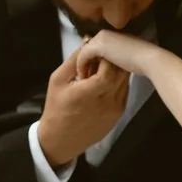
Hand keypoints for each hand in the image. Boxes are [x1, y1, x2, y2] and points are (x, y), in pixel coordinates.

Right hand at [38, 49, 128, 168]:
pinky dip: (117, 84)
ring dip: (116, 72)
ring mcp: (115, 110)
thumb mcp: (57, 80)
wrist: (60, 140)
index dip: (106, 57)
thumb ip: (73, 60)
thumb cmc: (56, 109)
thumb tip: (87, 41)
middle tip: (102, 57)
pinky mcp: (118, 116)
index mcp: (90, 92)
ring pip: (125, 82)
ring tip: (102, 69)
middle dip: (113, 61)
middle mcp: (107, 102)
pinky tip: (105, 83)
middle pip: (121, 73)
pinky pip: (123, 93)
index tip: (98, 52)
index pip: (110, 68)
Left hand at [74, 29, 156, 77]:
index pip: (95, 47)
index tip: (91, 74)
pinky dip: (81, 67)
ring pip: (83, 53)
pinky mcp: (97, 45)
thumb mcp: (124, 56)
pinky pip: (82, 57)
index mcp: (110, 35)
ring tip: (83, 79)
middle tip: (84, 77)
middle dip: (85, 63)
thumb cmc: (140, 61)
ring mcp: (99, 38)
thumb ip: (115, 57)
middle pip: (87, 49)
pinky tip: (84, 77)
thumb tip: (109, 65)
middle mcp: (103, 33)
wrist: (147, 58)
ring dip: (82, 65)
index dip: (92, 61)